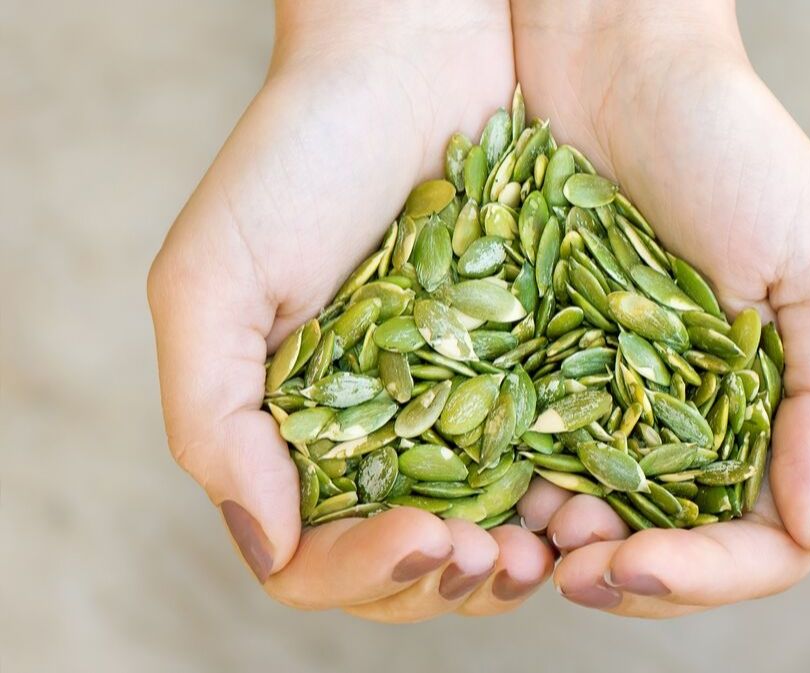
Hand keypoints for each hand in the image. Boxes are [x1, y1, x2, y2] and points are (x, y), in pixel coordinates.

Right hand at [148, 1, 552, 621]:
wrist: (415, 57)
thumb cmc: (300, 155)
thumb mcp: (214, 280)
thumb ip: (214, 420)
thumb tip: (264, 541)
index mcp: (294, 429)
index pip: (314, 556)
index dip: (364, 571)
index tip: (424, 538)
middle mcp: (375, 431)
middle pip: (405, 563)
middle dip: (446, 581)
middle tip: (493, 559)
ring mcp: (455, 404)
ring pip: (482, 531)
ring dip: (511, 563)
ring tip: (547, 549)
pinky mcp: (526, 367)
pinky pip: (546, 460)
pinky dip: (563, 497)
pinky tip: (587, 497)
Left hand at [511, 0, 809, 615]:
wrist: (612, 62)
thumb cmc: (732, 149)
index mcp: (771, 408)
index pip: (755, 542)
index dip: (703, 576)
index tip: (637, 566)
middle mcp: (690, 416)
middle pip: (669, 544)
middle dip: (622, 571)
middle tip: (568, 560)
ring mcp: (611, 395)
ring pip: (593, 514)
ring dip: (560, 543)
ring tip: (526, 529)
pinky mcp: (541, 361)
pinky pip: (528, 449)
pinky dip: (513, 482)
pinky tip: (491, 483)